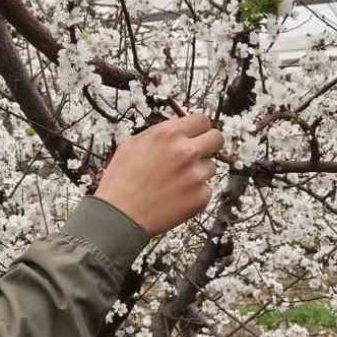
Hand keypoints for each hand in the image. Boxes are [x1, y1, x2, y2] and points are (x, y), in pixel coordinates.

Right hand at [94, 114, 224, 234]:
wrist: (119, 216)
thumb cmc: (121, 182)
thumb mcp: (133, 144)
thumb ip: (161, 134)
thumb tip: (179, 130)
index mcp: (168, 134)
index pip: (202, 120)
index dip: (200, 128)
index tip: (198, 134)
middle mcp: (185, 152)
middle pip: (217, 138)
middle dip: (210, 145)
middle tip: (199, 153)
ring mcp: (196, 175)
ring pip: (211, 167)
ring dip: (198, 172)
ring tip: (175, 182)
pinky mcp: (200, 197)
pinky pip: (207, 189)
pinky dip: (195, 193)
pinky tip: (176, 196)